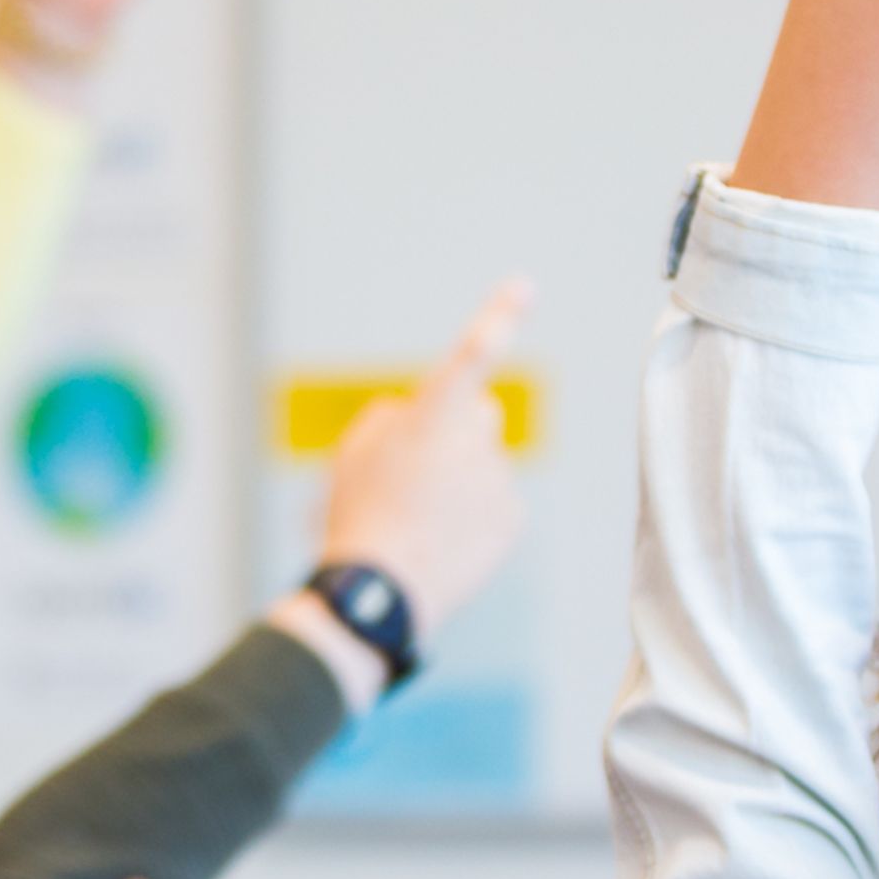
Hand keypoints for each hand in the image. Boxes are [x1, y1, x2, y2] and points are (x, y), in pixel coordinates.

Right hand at [314, 280, 530, 632]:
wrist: (383, 592)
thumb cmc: (359, 516)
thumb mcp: (354, 454)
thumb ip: (392, 419)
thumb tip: (418, 417)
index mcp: (430, 416)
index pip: (469, 355)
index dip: (498, 316)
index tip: (525, 286)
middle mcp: (474, 440)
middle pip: (477, 414)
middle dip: (456, 431)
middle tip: (414, 474)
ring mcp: (498, 479)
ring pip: (483, 463)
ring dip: (459, 480)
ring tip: (419, 519)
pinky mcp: (513, 515)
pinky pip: (496, 501)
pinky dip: (474, 515)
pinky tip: (442, 540)